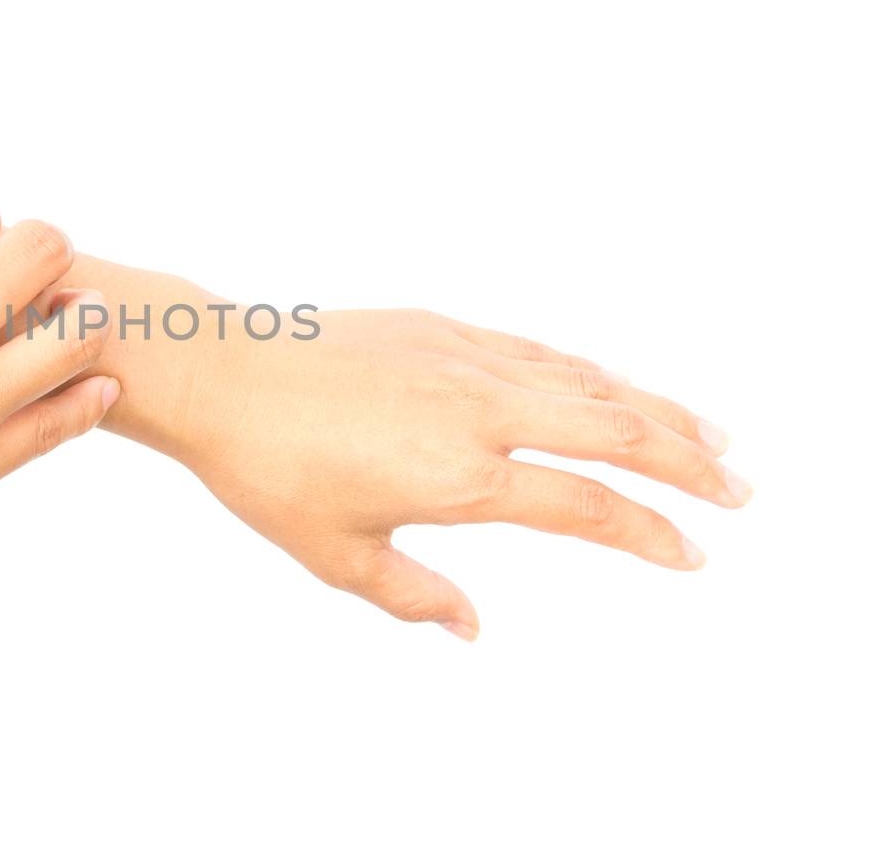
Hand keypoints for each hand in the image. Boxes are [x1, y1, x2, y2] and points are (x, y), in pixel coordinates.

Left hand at [179, 308, 747, 639]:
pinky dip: (587, 370)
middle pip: (613, 431)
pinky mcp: (437, 326)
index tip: (690, 554)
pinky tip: (609, 383)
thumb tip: (472, 629)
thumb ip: (414, 595)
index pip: (584, 507)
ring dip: (653, 408)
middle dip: (685, 462)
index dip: (648, 534)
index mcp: (459, 475)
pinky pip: (534, 349)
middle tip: (738, 489)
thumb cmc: (266, 467)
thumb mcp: (336, 554)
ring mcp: (461, 358)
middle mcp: (476, 409)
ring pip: (585, 380)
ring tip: (707, 434)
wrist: (217, 372)